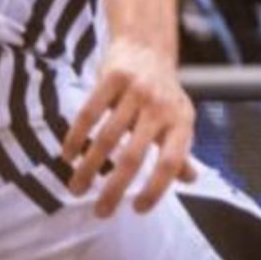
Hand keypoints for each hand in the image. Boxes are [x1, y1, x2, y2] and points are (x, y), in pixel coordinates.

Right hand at [61, 39, 196, 216]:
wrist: (148, 47)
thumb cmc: (163, 93)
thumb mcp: (178, 119)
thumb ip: (181, 149)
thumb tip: (191, 179)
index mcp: (182, 121)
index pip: (171, 163)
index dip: (156, 189)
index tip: (137, 209)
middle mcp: (162, 106)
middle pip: (134, 157)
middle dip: (114, 189)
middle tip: (100, 212)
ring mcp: (138, 90)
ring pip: (107, 138)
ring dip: (89, 169)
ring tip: (76, 188)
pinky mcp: (114, 77)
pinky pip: (89, 114)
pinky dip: (76, 138)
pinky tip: (69, 156)